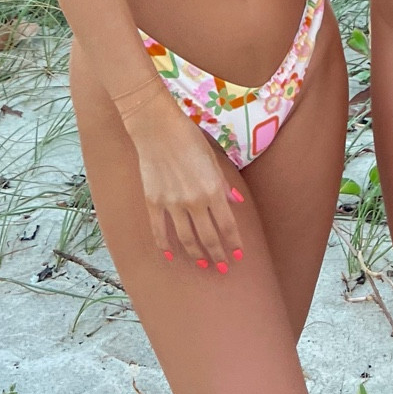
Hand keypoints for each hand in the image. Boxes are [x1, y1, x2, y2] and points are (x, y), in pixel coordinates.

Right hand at [122, 90, 243, 270]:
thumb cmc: (188, 136)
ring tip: (203, 264)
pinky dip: (165, 245)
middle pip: (209, 237)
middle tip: (223, 267)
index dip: (234, 243)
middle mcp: (194, 201)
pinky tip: (171, 255)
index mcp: (212, 189)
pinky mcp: (153, 202)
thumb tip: (236, 203)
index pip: (227, 225)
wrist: (156, 126)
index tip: (239, 255)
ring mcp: (172, 204)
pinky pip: (159, 231)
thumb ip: (223, 183)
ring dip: (197, 254)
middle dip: (218, 255)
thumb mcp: (213, 157)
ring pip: (187, 238)